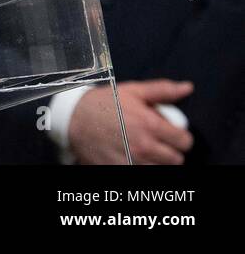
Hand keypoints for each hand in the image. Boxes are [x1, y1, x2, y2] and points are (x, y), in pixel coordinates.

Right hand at [70, 79, 193, 163]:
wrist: (73, 117)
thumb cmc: (104, 103)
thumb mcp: (133, 91)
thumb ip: (162, 90)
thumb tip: (187, 87)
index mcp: (150, 124)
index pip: (185, 142)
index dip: (180, 137)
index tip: (171, 134)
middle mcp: (144, 146)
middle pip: (176, 160)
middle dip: (170, 150)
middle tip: (157, 141)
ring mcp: (132, 161)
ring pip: (161, 170)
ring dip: (156, 161)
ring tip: (144, 149)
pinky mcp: (120, 170)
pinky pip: (143, 174)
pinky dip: (141, 167)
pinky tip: (133, 156)